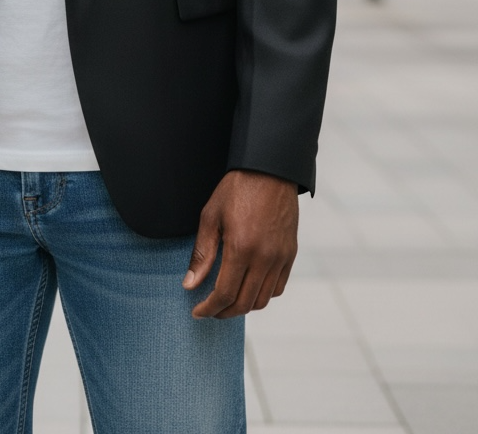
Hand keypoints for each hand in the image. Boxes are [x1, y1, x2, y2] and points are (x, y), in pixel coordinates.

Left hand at [183, 170, 297, 318]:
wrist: (270, 170)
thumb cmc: (237, 189)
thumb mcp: (211, 216)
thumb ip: (202, 254)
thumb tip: (190, 284)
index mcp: (241, 248)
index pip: (225, 293)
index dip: (209, 308)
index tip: (197, 311)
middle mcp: (264, 257)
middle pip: (244, 303)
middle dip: (224, 312)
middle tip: (209, 310)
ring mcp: (280, 257)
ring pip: (263, 299)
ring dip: (243, 306)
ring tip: (227, 301)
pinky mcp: (290, 253)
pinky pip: (278, 287)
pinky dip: (262, 294)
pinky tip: (248, 287)